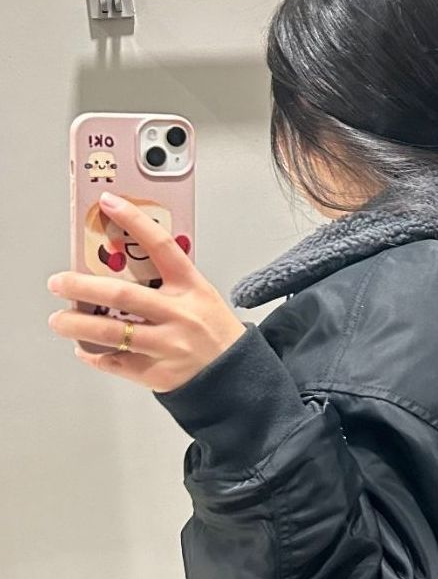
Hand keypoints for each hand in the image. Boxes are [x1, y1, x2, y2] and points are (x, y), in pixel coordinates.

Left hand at [48, 192, 245, 391]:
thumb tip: (118, 267)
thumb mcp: (200, 296)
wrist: (237, 375)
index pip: (160, 245)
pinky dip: (92, 354)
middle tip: (59, 282)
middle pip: (121, 295)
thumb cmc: (213, 331)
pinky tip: (84, 348)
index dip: (133, 221)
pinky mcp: (157, 372)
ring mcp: (167, 345)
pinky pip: (114, 362)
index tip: (108, 203)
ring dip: (75, 325)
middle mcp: (179, 314)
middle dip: (81, 286)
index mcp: (191, 287)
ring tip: (59, 320)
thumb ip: (166, 283)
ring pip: (110, 332)